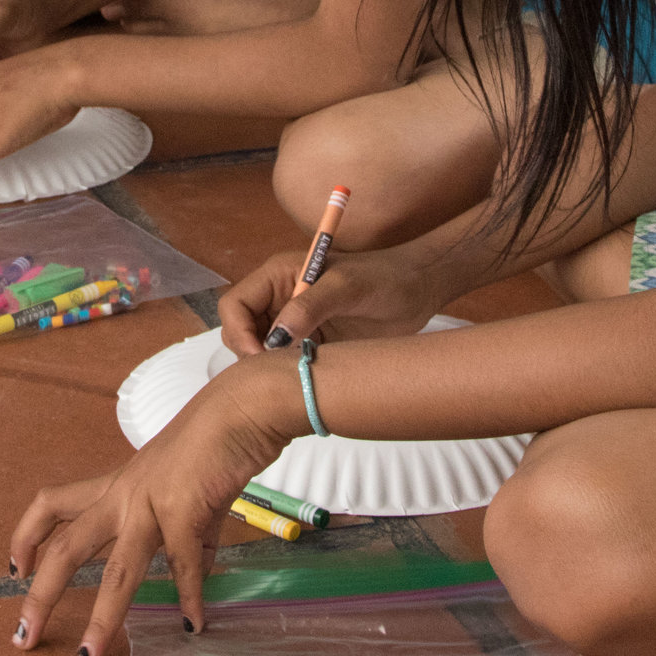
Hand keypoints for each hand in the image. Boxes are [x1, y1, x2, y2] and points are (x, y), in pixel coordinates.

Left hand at [10, 354, 297, 655]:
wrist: (245, 406)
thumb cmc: (216, 442)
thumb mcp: (188, 490)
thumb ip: (188, 536)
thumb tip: (195, 579)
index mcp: (117, 485)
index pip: (52, 504)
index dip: (26, 537)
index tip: (15, 570)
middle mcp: (123, 494)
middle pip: (67, 546)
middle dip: (40, 594)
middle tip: (23, 637)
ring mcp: (151, 502)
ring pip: (116, 570)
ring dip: (101, 620)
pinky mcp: (185, 509)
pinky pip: (183, 566)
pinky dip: (190, 599)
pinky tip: (196, 624)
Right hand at [216, 245, 441, 357]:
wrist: (420, 290)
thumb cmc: (385, 278)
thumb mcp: (348, 287)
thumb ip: (310, 306)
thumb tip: (275, 337)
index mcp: (278, 275)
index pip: (235, 305)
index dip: (239, 333)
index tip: (261, 356)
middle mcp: (279, 298)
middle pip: (240, 332)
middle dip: (249, 354)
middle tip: (277, 374)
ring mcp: (294, 323)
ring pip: (259, 351)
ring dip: (267, 367)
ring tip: (294, 376)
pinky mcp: (309, 343)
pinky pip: (283, 362)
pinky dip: (286, 374)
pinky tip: (306, 380)